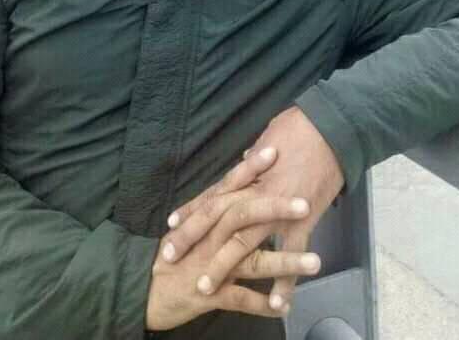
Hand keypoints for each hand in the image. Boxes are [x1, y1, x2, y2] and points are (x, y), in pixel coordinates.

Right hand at [146, 187, 319, 329]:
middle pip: (244, 217)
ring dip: (284, 262)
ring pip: (252, 261)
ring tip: (315, 261)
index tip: (274, 152)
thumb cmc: (175, 252)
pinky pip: (240, 299)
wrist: (143, 289)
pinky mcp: (209, 294)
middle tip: (305, 203)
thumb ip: (217, 201)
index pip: (231, 186)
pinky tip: (284, 307)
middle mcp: (211, 237)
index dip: (251, 170)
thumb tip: (239, 173)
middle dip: (275, 209)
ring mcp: (211, 265)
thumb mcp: (193, 223)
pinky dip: (262, 304)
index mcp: (208, 217)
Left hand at [163, 107, 343, 314]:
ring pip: (243, 240)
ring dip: (222, 264)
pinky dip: (285, 281)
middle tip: (169, 256)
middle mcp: (255, 191)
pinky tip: (276, 304)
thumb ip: (257, 156)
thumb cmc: (300, 126)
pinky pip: (291, 253)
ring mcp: (277, 208)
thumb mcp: (269, 136)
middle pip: (216, 217)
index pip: (212, 194)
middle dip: (191, 237)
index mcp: (247, 172)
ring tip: (205, 288)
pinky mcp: (304, 219)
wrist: (331, 128)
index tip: (170, 223)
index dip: (191, 209)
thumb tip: (249, 159)